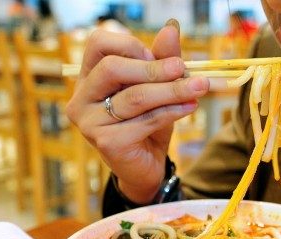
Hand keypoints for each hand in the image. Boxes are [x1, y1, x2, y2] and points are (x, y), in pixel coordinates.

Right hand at [65, 22, 208, 203]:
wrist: (144, 167)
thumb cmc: (146, 123)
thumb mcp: (155, 87)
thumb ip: (160, 59)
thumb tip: (171, 28)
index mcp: (87, 78)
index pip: (98, 44)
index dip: (129, 45)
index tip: (154, 56)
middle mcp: (81, 100)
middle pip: (112, 68)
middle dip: (153, 68)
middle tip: (183, 69)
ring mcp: (90, 123)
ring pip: (135, 97)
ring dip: (171, 90)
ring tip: (199, 87)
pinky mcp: (107, 143)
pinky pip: (145, 120)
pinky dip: (172, 111)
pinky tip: (190, 106)